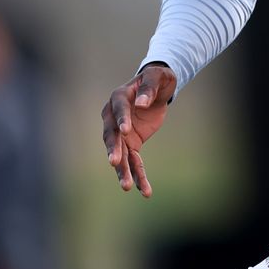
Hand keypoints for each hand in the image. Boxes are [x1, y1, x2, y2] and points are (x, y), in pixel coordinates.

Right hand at [101, 63, 176, 196]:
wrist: (156, 89)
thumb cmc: (156, 79)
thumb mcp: (157, 77)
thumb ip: (149, 87)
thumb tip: (141, 102)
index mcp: (119, 98)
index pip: (118, 110)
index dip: (121, 120)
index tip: (125, 131)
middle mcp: (114, 118)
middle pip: (112, 136)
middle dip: (113, 150)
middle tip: (114, 163)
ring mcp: (121, 133)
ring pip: (120, 154)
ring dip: (123, 171)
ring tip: (127, 187)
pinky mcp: (131, 144)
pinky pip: (133, 161)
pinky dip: (138, 175)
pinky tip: (144, 190)